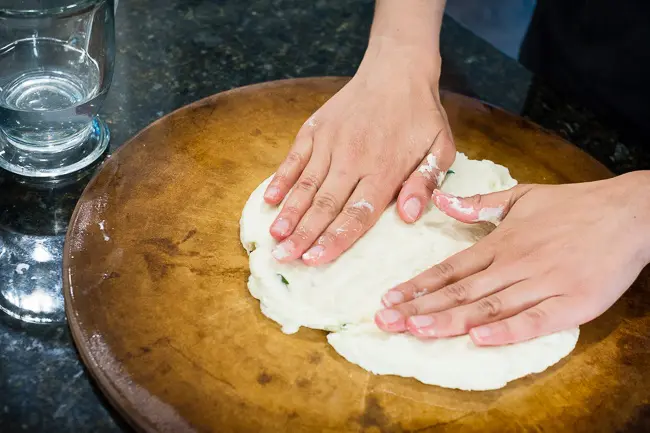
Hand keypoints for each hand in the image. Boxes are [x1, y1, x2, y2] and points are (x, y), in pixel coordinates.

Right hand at [264, 38, 454, 265]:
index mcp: (384, 170)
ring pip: (306, 185)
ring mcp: (331, 143)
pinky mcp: (315, 128)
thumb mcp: (440, 147)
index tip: (315, 260)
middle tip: (283, 259)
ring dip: (289, 213)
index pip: (356, 214)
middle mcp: (353, 159)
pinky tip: (269, 199)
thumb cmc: (420, 115)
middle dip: (304, 235)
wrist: (396, 69)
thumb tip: (409, 216)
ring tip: (274, 237)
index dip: (335, 239)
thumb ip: (426, 182)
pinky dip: (281, 178)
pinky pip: (295, 158)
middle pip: (325, 205)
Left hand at [374, 172, 649, 345]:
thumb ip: (480, 204)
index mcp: (501, 243)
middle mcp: (515, 264)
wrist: (629, 212)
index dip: (418, 285)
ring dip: (450, 319)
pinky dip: (508, 330)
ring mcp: (543, 283)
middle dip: (420, 307)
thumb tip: (442, 202)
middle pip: (460, 291)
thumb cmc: (574, 205)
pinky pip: (536, 319)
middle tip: (386, 321)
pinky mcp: (572, 302)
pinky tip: (480, 339)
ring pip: (489, 305)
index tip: (389, 298)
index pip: (450, 268)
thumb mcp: (522, 196)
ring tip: (416, 329)